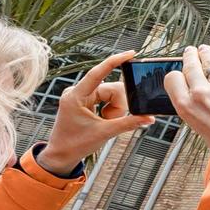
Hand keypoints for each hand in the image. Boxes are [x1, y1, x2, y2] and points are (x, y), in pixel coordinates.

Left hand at [42, 50, 153, 173]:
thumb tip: (149, 117)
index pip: (97, 73)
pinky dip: (110, 109)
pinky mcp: (85, 99)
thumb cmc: (75, 144)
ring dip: (114, 109)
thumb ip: (128, 123)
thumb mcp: (104, 133)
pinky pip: (106, 98)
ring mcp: (81, 95)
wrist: (61, 155)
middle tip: (112, 121)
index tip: (131, 53)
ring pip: (111, 93)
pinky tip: (103, 119)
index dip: (115, 61)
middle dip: (118, 105)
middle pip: (111, 88)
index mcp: (75, 96)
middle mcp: (77, 92)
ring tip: (105, 122)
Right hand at [161, 44, 209, 144]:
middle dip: (189, 56)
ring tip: (204, 49)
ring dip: (206, 53)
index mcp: (186, 105)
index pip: (172, 78)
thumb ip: (191, 104)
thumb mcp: (195, 123)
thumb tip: (192, 87)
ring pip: (209, 61)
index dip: (175, 73)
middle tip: (190, 51)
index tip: (179, 71)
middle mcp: (201, 93)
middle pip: (191, 66)